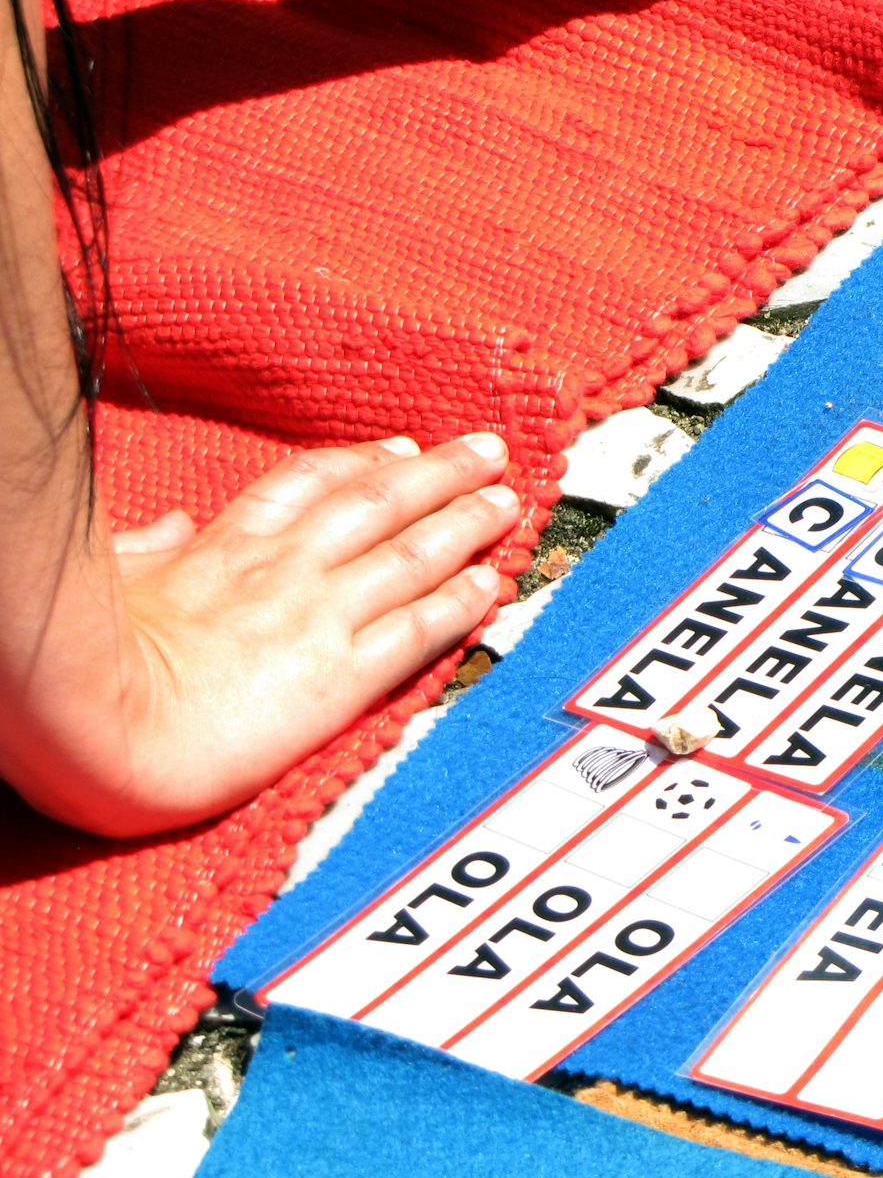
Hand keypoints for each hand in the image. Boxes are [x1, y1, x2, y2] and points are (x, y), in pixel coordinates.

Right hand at [4, 434, 519, 836]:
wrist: (98, 728)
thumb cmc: (79, 663)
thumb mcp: (106, 583)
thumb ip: (145, 550)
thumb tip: (167, 527)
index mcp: (224, 547)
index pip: (310, 485)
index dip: (365, 463)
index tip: (402, 449)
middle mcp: (283, 572)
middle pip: (379, 504)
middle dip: (440, 474)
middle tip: (489, 452)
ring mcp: (317, 620)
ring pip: (412, 556)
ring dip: (467, 524)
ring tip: (509, 502)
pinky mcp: (340, 677)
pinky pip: (416, 632)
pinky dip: (461, 603)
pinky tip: (494, 584)